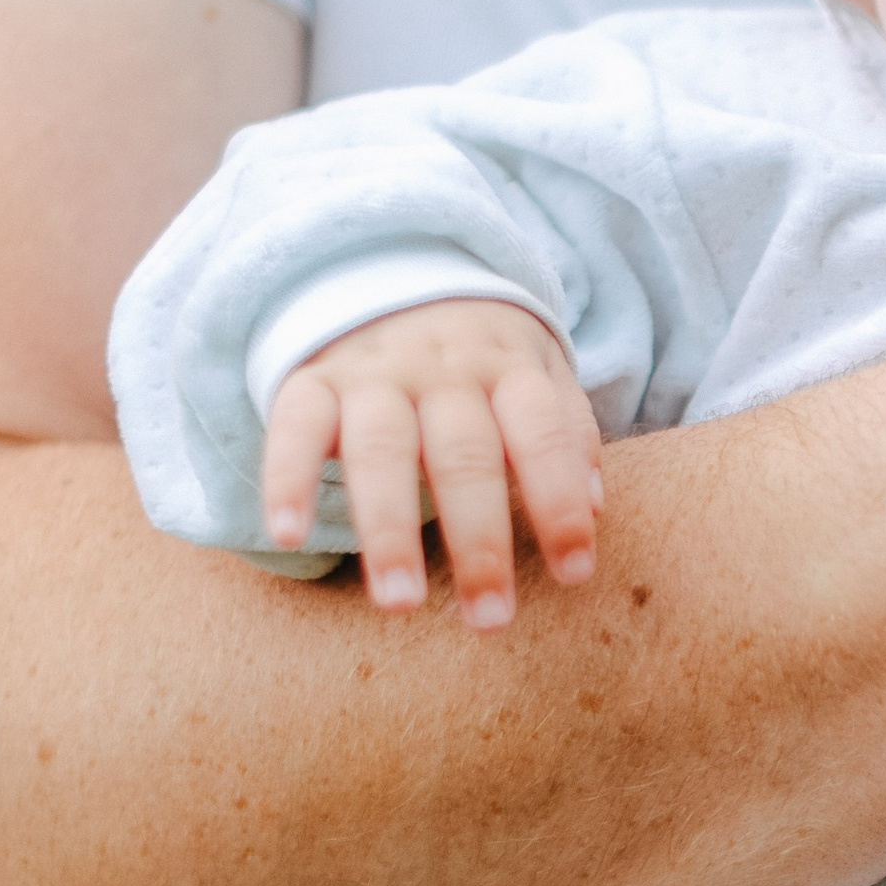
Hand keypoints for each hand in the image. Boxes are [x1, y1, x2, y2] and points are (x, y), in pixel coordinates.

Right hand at [261, 297, 604, 625]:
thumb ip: (568, 432)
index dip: (560, 503)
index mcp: (508, 368)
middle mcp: (442, 370)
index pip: (541, 436)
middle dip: (479, 540)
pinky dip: (288, 478)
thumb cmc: (480, 352)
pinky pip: (295, 426)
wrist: (392, 265)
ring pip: (381, 450)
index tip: (574, 575)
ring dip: (389, 529)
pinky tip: (287, 536)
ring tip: (400, 605)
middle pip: (464, 456)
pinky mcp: (310, 380)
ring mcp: (372, 374)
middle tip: (490, 619)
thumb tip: (597, 507)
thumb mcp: (538, 370)